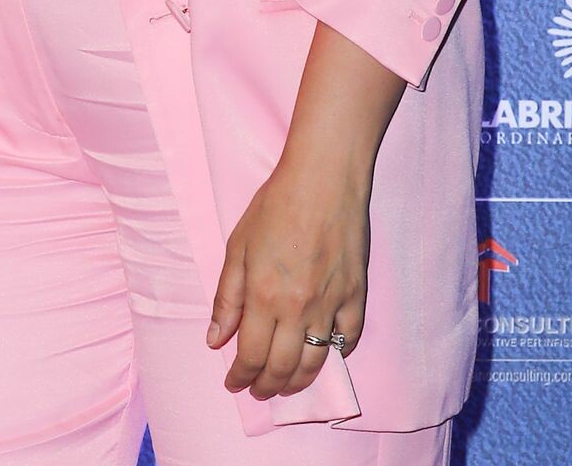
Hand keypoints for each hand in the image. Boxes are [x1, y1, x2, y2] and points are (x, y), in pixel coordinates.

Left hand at [206, 150, 368, 399]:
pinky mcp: (356, 298)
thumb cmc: (274, 206)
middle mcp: (297, 310)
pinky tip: (324, 356)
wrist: (323, 180)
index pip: (250, 356)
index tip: (233, 385)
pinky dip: (335, 355)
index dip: (240, 377)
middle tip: (257, 391)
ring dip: (298, 382)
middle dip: (267, 386)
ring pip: (316, 363)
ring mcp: (330, 306)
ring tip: (285, 385)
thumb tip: (215, 340)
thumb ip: (226, 297)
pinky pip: (347, 340)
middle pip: (282, 368)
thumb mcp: (237, 246)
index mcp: (263, 296)